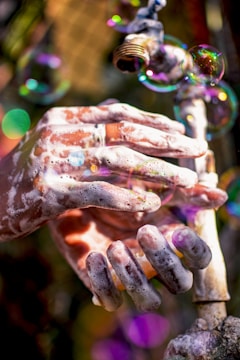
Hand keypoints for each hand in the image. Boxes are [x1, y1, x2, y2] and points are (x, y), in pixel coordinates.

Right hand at [0, 102, 206, 240]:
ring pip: (118, 161)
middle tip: (198, 150)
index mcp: (63, 118)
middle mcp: (59, 133)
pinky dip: (128, 197)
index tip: (181, 132)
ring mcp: (54, 161)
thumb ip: (88, 133)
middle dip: (167, 142)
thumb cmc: (29, 174)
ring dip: (158, 171)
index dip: (155, 121)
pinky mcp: (50, 192)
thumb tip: (129, 125)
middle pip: (126, 133)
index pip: (118, 113)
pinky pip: (99, 192)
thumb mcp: (57, 144)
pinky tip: (151, 204)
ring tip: (187, 180)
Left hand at [49, 182, 226, 311]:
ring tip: (115, 246)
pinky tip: (94, 256)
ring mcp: (131, 278)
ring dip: (135, 276)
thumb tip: (222, 196)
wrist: (76, 199)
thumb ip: (183, 194)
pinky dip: (103, 284)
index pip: (200, 259)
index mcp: (171, 241)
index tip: (180, 232)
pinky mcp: (104, 284)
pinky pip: (111, 302)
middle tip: (145, 231)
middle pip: (180, 284)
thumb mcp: (149, 186)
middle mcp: (155, 264)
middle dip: (165, 262)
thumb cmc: (117, 191)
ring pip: (149, 300)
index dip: (195, 251)